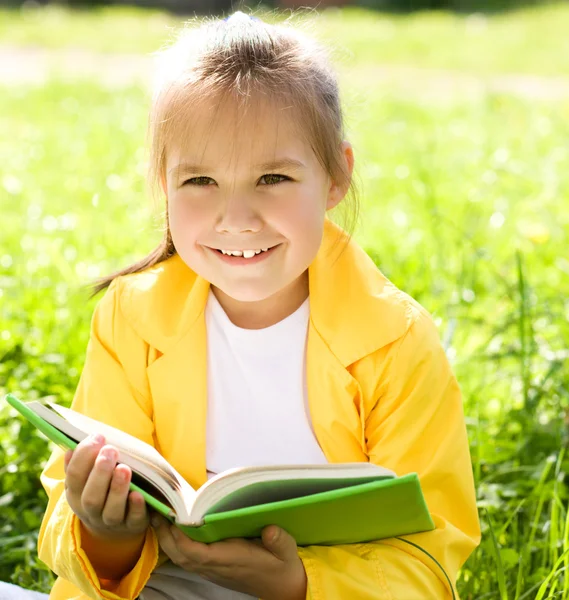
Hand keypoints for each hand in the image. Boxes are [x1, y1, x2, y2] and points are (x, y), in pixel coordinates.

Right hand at [64, 433, 148, 540]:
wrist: (117, 524)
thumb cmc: (103, 489)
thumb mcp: (87, 479)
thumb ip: (80, 464)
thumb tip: (70, 449)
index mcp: (77, 495)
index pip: (74, 477)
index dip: (83, 456)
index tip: (97, 437)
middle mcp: (92, 511)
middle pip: (91, 497)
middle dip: (100, 472)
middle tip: (110, 450)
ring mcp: (112, 521)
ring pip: (111, 510)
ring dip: (117, 488)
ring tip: (124, 468)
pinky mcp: (133, 525)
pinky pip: (133, 519)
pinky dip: (135, 507)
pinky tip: (138, 494)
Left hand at [151, 514, 306, 599]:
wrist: (282, 588)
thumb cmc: (282, 566)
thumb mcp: (287, 551)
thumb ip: (279, 540)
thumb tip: (270, 529)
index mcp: (232, 560)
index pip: (198, 553)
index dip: (182, 539)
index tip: (174, 518)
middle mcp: (217, 566)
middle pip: (181, 556)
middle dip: (166, 536)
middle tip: (156, 510)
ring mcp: (212, 569)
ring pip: (181, 558)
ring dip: (167, 540)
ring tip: (159, 515)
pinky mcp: (212, 567)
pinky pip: (187, 558)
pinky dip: (175, 544)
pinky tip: (173, 528)